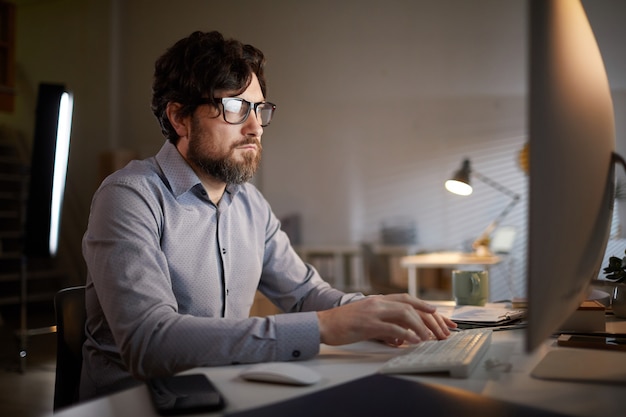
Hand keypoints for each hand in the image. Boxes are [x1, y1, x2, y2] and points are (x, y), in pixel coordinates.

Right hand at [316, 293, 456, 345]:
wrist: (323, 323)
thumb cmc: (344, 323)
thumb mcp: (368, 318)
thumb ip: (385, 322)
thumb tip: (402, 335)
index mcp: (379, 300)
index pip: (409, 300)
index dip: (427, 307)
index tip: (442, 318)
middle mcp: (378, 302)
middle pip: (411, 306)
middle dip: (431, 318)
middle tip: (443, 331)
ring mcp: (373, 312)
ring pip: (405, 314)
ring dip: (421, 326)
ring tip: (430, 338)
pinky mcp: (368, 324)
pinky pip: (392, 327)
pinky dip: (406, 334)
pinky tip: (414, 341)